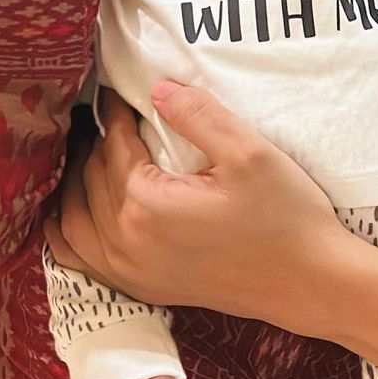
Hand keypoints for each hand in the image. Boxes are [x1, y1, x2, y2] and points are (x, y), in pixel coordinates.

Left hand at [44, 85, 345, 331]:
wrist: (307, 282)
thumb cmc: (284, 215)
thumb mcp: (248, 152)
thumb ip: (198, 115)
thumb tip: (156, 89)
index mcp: (145, 205)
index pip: (113, 145)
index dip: (115, 112)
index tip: (119, 89)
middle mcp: (124, 244)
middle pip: (89, 179)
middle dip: (96, 142)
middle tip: (114, 115)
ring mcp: (130, 273)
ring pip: (71, 222)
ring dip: (76, 185)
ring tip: (97, 155)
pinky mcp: (142, 289)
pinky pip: (81, 259)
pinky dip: (70, 230)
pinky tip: (83, 210)